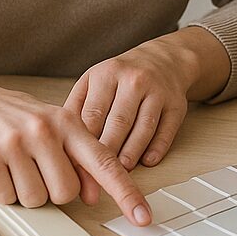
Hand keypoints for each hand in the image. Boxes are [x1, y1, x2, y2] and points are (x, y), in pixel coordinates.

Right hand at [0, 73, 151, 223]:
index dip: (126, 193)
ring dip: (27, 192)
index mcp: (68, 122)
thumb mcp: (53, 127)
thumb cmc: (15, 117)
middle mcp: (45, 130)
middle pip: (67, 192)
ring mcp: (16, 143)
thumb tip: (94, 193)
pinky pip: (7, 198)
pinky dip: (4, 191)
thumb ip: (77, 156)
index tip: (142, 216)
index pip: (105, 163)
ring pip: (37, 199)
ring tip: (16, 166)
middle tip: (37, 168)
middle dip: (53, 190)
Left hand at [63, 29, 218, 170]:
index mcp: (107, 74)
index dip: (82, 142)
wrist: (163, 59)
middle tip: (95, 176)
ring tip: (120, 172)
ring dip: (131, 153)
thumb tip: (60, 141)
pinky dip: (157, 148)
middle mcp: (134, 80)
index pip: (92, 114)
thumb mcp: (94, 80)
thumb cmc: (121, 76)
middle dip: (106, 152)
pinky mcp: (176, 104)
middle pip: (118, 123)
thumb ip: (77, 106)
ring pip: (143, 128)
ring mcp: (158, 91)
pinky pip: (167, 130)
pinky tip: (148, 161)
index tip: (75, 163)